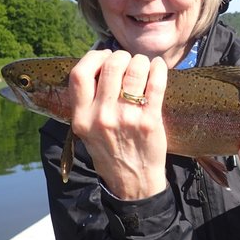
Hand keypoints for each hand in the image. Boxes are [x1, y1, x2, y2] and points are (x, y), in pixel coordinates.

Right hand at [69, 50, 167, 199]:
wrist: (133, 183)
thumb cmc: (111, 153)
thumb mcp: (86, 132)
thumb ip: (88, 103)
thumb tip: (101, 66)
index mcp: (81, 118)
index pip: (79, 74)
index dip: (94, 57)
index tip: (104, 57)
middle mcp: (101, 117)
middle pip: (112, 65)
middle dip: (122, 56)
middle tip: (128, 62)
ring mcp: (127, 118)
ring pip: (135, 70)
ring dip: (141, 61)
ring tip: (143, 66)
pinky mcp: (150, 120)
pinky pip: (156, 83)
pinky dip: (159, 69)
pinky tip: (159, 68)